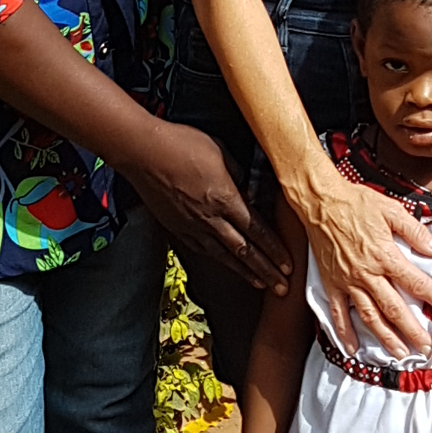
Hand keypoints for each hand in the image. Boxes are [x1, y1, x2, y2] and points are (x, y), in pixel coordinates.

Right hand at [126, 121, 290, 288]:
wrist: (143, 152)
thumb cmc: (181, 144)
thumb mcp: (221, 151)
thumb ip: (239, 174)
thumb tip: (248, 191)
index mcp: (225, 198)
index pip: (257, 231)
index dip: (275, 250)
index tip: (288, 265)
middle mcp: (210, 218)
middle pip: (245, 251)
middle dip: (267, 272)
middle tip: (282, 288)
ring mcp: (192, 226)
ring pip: (224, 256)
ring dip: (245, 272)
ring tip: (261, 284)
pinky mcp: (177, 228)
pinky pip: (203, 250)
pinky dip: (220, 260)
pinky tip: (227, 265)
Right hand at [300, 176, 431, 356]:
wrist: (321, 202)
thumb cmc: (355, 202)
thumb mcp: (391, 209)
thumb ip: (415, 232)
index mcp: (386, 256)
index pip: (418, 284)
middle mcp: (368, 274)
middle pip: (395, 309)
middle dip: (414, 331)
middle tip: (427, 348)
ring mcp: (348, 282)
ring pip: (370, 316)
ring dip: (387, 338)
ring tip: (400, 353)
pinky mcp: (332, 284)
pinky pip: (338, 314)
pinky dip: (345, 333)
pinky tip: (353, 348)